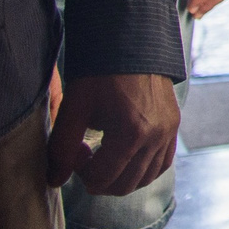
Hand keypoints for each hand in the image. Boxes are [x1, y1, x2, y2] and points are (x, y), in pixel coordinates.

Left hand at [47, 73, 178, 196]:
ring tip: (105, 156)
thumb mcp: (74, 110)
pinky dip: (143, 169)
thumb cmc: (99, 74)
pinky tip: (125, 155)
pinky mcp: (174, 126)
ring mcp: (168, 131)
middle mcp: (156, 136)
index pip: (102, 179)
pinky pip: (162, 163)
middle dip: (100, 180)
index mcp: (131, 133)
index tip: (75, 152)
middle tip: (87, 157)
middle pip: (125, 185)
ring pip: (145, 178)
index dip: (81, 174)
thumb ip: (60, 149)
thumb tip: (54, 181)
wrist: (130, 44)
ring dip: (121, 177)